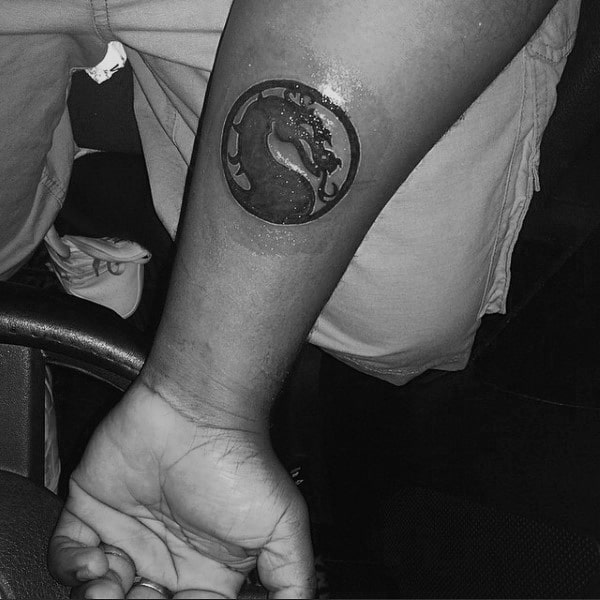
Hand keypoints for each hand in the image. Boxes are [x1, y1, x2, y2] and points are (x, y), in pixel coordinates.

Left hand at [48, 381, 314, 597]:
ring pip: (99, 591)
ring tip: (110, 589)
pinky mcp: (94, 509)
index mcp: (205, 571)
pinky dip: (71, 568)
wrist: (200, 411)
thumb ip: (291, 580)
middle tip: (140, 598)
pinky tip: (95, 563)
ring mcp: (128, 534)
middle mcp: (164, 557)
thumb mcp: (283, 526)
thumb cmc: (240, 462)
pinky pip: (67, 554)